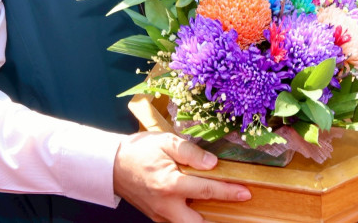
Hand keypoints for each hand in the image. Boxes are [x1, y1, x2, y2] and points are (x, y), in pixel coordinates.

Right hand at [114, 132, 249, 221]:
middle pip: (198, 222)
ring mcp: (160, 214)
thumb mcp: (166, 142)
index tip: (246, 192)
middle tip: (234, 205)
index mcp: (170, 184)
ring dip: (204, 219)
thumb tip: (213, 164)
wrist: (112, 165)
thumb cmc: (139, 151)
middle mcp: (166, 205)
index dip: (229, 192)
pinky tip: (199, 207)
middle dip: (217, 218)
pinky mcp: (156, 217)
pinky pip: (177, 222)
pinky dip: (190, 218)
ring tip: (218, 207)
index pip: (207, 190)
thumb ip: (191, 153)